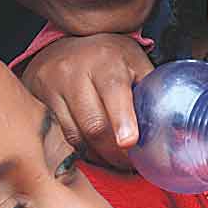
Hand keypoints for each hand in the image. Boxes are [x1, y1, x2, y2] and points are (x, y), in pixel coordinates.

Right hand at [22, 34, 153, 169]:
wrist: (66, 44)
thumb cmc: (108, 58)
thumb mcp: (134, 61)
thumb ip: (150, 89)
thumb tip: (171, 125)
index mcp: (106, 61)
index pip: (113, 91)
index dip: (122, 120)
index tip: (129, 142)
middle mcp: (74, 72)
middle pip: (93, 124)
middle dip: (115, 152)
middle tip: (129, 163)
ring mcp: (51, 87)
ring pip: (74, 136)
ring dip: (96, 155)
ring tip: (111, 157)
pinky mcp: (37, 101)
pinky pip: (58, 137)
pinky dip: (77, 149)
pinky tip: (90, 149)